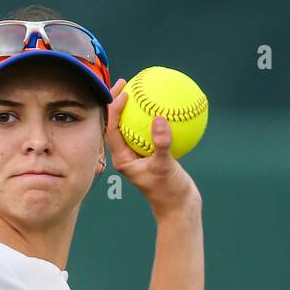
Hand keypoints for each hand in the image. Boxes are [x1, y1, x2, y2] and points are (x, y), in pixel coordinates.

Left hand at [104, 77, 201, 222]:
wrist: (179, 207)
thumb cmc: (170, 192)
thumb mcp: (165, 167)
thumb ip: (162, 144)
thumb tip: (160, 119)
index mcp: (123, 159)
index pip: (111, 129)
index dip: (113, 108)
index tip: (125, 92)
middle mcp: (127, 155)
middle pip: (117, 123)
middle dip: (118, 101)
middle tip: (126, 81)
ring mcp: (138, 154)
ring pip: (132, 126)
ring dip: (135, 107)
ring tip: (142, 87)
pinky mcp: (151, 154)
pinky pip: (149, 131)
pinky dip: (155, 118)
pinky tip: (167, 105)